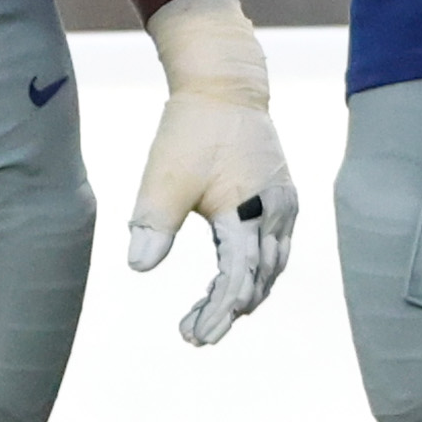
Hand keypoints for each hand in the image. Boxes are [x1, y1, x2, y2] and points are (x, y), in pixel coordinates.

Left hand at [131, 0, 295, 344]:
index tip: (194, 336)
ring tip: (214, 315)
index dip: (216, 312)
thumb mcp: (165, 177)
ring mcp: (283, 205)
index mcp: (248, 213)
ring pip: (273, 267)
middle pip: (259, 280)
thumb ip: (154, 224)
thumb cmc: (191, 130)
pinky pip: (276, 248)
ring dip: (246, 295)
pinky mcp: (281, 196)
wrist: (224, 85)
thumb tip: (139, 268)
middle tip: (196, 334)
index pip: (236, 279)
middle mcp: (275, 213)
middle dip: (228, 311)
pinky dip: (258, 271)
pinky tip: (237, 280)